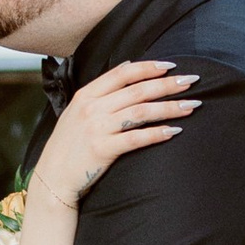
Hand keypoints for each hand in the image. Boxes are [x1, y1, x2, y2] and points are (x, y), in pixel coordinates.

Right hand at [29, 62, 200, 213]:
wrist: (53, 178)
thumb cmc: (69, 144)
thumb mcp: (77, 111)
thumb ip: (101, 91)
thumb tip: (128, 66)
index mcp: (86, 95)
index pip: (122, 74)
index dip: (148, 67)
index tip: (171, 65)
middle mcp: (91, 109)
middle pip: (137, 91)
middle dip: (168, 84)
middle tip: (191, 81)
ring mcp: (96, 129)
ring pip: (141, 112)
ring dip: (169, 107)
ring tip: (191, 106)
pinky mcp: (102, 150)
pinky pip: (136, 138)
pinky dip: (157, 133)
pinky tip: (174, 131)